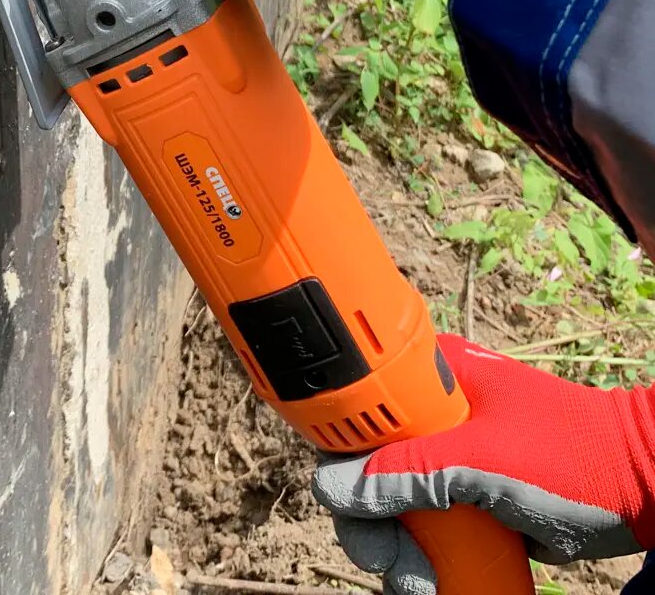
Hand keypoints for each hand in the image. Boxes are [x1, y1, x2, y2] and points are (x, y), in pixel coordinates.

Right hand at [312, 334, 654, 593]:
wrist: (643, 490)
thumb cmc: (571, 456)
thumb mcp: (481, 460)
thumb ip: (406, 471)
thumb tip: (329, 488)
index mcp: (429, 378)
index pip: (356, 409)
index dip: (340, 456)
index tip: (351, 505)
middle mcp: (429, 411)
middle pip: (365, 465)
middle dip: (370, 521)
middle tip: (386, 560)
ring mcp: (446, 454)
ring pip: (388, 503)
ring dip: (395, 550)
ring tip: (420, 581)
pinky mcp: (464, 493)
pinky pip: (421, 526)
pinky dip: (419, 558)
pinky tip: (431, 581)